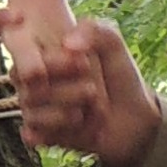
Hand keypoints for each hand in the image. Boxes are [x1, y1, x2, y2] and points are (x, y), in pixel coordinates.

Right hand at [0, 10, 160, 165]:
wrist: (137, 119)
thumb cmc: (120, 78)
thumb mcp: (113, 46)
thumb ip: (94, 31)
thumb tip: (68, 43)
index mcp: (47, 56)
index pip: (30, 57)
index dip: (55, 64)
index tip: (84, 64)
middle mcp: (37, 82)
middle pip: (29, 89)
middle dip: (66, 92)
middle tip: (93, 91)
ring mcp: (38, 109)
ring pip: (31, 113)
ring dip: (64, 114)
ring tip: (93, 111)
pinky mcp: (46, 134)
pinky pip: (34, 135)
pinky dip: (52, 133)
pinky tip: (69, 130)